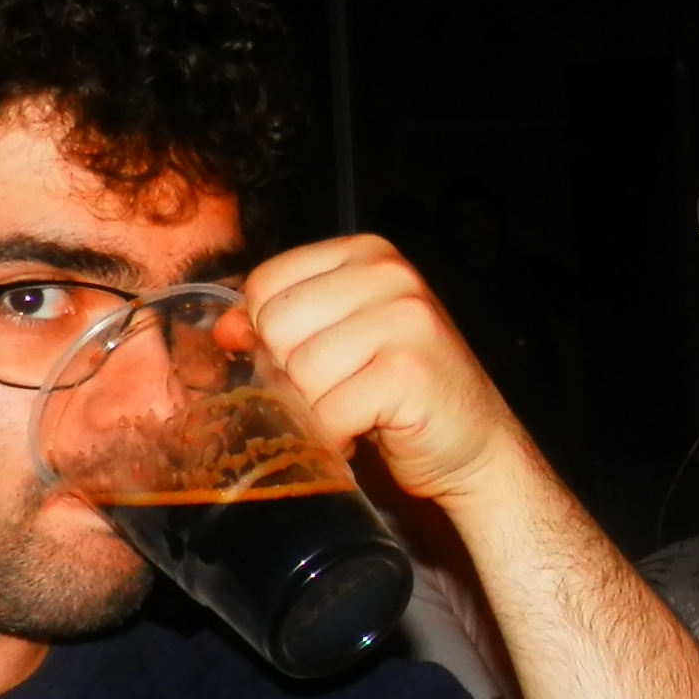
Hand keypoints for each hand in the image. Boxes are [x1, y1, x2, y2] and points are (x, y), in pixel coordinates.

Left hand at [239, 237, 528, 510]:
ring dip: (317, 410)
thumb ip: (282, 324)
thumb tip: (223, 329)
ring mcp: (405, 320)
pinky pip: (330, 411)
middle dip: (293, 375)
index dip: (270, 335)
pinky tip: (364, 432)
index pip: (266, 283)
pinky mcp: (409, 372)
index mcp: (367, 255)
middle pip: (277, 326)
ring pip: (300, 372)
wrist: (475, 444)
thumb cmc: (403, 392)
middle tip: (335, 392)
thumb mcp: (340, 341)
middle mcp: (389, 275)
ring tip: (354, 411)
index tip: (307, 361)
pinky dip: (337, 437)